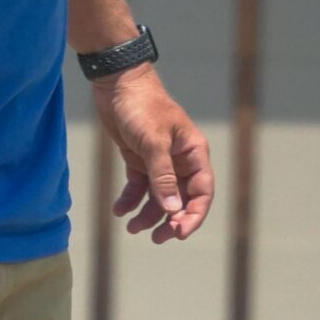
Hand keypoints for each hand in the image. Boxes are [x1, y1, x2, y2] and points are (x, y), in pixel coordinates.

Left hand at [94, 64, 213, 242]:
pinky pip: (139, 188)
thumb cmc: (141, 105)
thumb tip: (172, 209)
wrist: (116, 81)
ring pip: (159, 198)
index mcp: (193, 153)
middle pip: (181, 200)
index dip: (193, 215)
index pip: (202, 192)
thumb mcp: (153, 142)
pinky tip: (119, 210)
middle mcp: (180, 161)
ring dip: (148, 215)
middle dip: (170, 221)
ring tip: (131, 227)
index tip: (178, 233)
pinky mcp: (140, 160)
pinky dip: (130, 200)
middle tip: (156, 238)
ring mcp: (160, 162)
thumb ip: (162, 177)